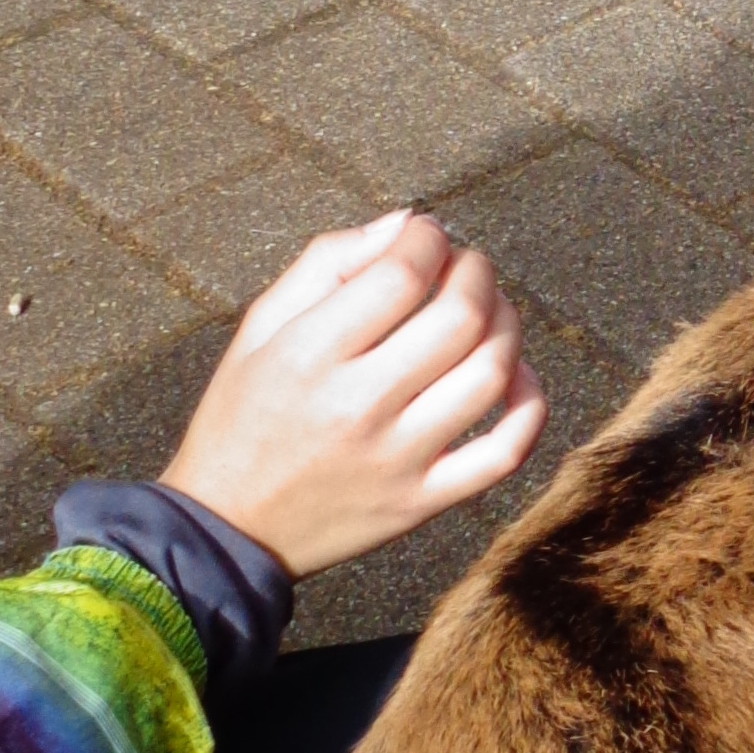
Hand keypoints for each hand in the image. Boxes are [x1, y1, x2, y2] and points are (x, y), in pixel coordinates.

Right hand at [161, 211, 544, 576]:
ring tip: (489, 311)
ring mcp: (396, 460)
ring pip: (491, 374)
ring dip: (507, 325)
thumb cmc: (244, 414)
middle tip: (464, 267)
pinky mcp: (421, 502)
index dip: (430, 238)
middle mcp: (356, 407)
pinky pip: (505, 452)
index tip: (427, 236)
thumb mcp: (260, 328)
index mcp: (308, 355)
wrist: (223, 531)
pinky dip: (530, 406)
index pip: (402, 274)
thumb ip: (328, 261)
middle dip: (477, 272)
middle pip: (461, 317)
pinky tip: (515, 377)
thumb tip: (407, 221)